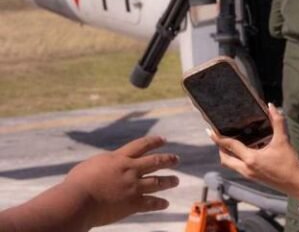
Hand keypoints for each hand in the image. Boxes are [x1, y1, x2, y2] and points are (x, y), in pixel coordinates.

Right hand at [62, 136, 179, 226]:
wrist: (77, 201)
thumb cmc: (76, 184)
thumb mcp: (90, 166)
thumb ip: (103, 165)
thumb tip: (104, 166)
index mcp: (119, 158)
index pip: (141, 145)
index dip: (154, 142)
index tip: (164, 140)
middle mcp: (130, 170)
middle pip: (155, 162)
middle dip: (168, 160)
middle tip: (177, 159)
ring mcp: (133, 186)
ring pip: (158, 182)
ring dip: (169, 181)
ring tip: (176, 180)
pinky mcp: (132, 203)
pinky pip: (151, 203)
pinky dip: (160, 203)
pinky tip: (165, 204)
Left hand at [208, 104, 298, 199]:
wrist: (296, 183)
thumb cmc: (289, 162)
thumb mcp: (283, 140)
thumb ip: (277, 121)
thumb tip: (271, 106)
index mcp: (251, 158)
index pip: (230, 146)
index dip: (218, 138)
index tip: (209, 130)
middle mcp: (246, 168)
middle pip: (224, 159)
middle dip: (220, 147)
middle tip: (219, 136)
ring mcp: (248, 175)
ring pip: (230, 164)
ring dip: (227, 154)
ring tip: (230, 142)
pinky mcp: (253, 178)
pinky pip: (238, 167)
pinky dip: (235, 159)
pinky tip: (244, 151)